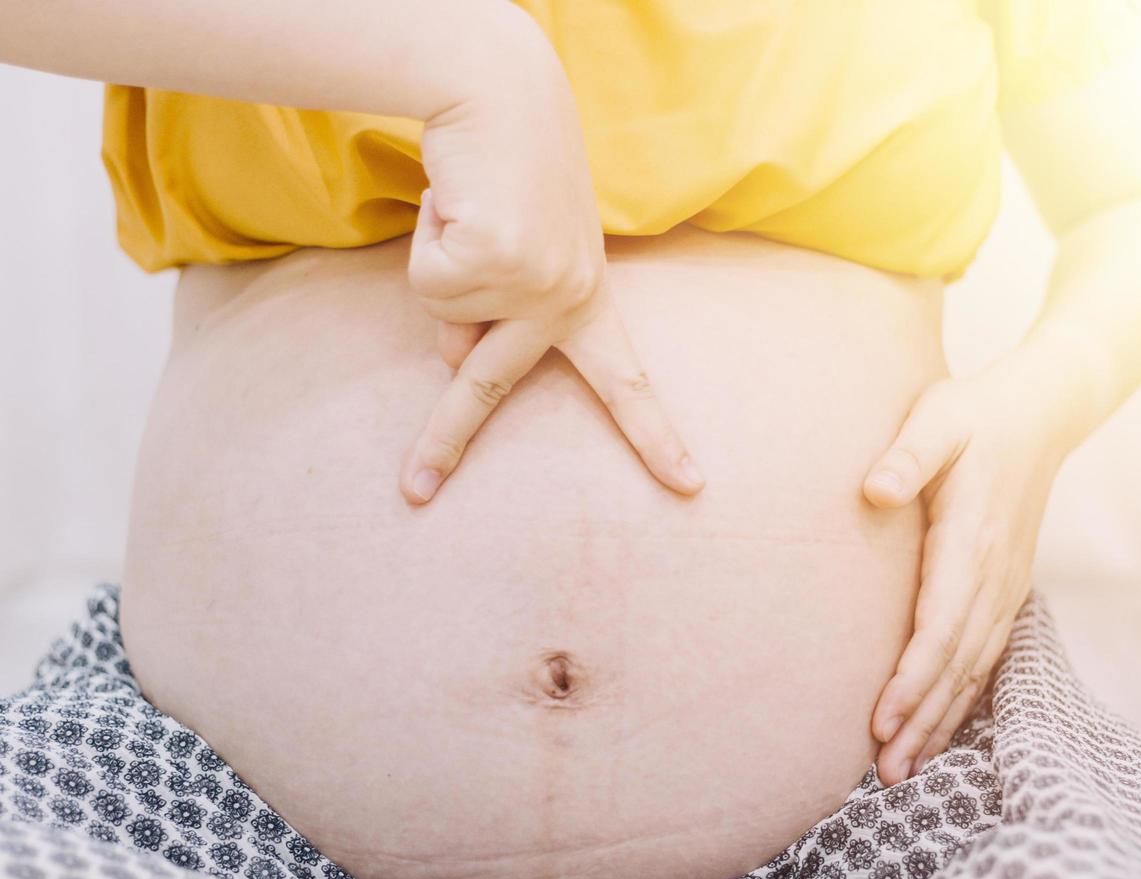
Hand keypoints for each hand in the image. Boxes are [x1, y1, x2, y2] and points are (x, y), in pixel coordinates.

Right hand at [400, 31, 703, 504]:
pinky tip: (459, 201)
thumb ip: (492, 318)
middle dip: (444, 442)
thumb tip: (455, 364)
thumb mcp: (517, 259)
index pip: (627, 381)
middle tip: (415, 489)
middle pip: (489, 385)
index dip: (654, 437)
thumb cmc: (511, 178)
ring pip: (444, 317)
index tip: (690, 487)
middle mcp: (569, 298)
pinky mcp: (498, 258)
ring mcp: (535, 281)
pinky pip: (428, 280)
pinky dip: (428, 238)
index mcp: (589, 301)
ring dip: (437, 266)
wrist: (502, 93)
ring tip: (468, 213)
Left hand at [863, 351, 1076, 784]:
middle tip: (885, 773)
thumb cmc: (975, 414)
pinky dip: (962, 695)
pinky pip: (985, 653)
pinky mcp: (1005, 585)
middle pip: (956, 664)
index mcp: (970, 540)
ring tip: (904, 768)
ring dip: (940, 719)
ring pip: (973, 668)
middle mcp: (993, 574)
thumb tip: (875, 491)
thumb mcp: (935, 418)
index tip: (882, 721)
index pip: (939, 626)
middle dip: (921, 720)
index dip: (911, 679)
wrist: (1039, 411)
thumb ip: (907, 455)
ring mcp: (1005, 584)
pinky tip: (940, 723)